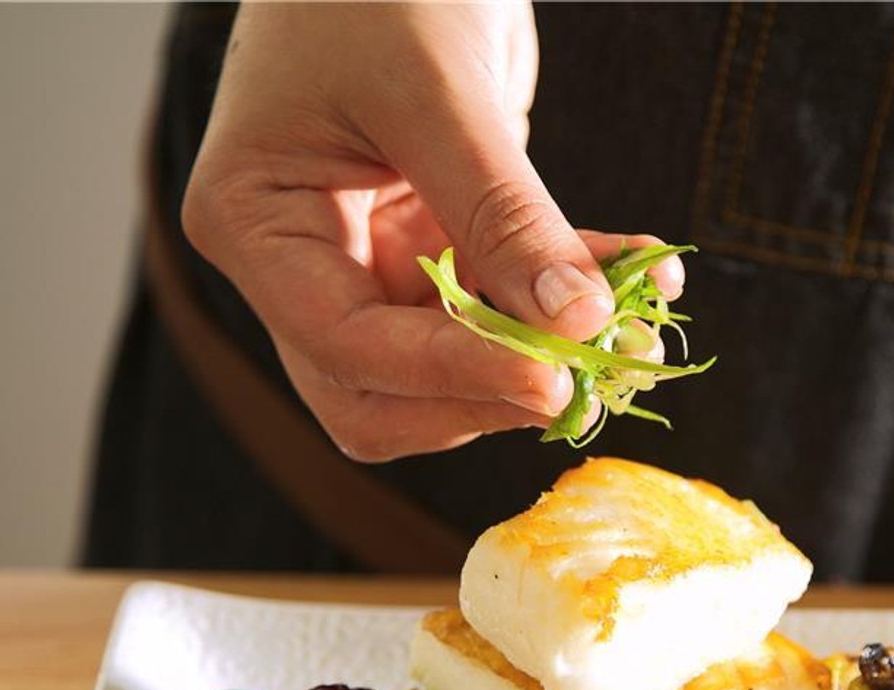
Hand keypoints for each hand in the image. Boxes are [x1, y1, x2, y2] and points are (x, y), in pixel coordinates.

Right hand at [182, 2, 682, 460]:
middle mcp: (304, 262)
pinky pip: (500, 308)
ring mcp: (370, 261)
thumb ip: (503, 214)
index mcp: (257, 223)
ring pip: (448, 369)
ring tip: (632, 332)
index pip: (345, 348)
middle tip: (583, 383)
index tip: (550, 382)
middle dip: (484, 396)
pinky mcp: (435, 248)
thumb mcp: (438, 90)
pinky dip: (566, 305)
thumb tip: (575, 324)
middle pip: (379, 394)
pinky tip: (636, 278)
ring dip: (541, 360)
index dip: (450, 376)